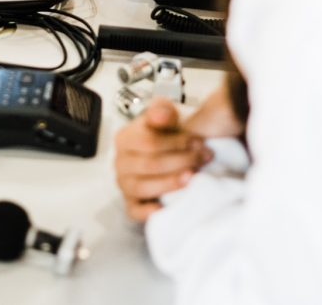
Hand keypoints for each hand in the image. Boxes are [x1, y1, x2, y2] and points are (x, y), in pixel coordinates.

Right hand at [114, 99, 211, 221]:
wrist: (166, 151)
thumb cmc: (166, 134)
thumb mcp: (166, 115)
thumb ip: (163, 110)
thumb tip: (160, 116)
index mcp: (125, 138)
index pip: (149, 142)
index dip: (176, 143)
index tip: (198, 142)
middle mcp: (120, 162)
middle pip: (149, 165)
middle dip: (180, 161)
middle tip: (202, 159)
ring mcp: (124, 183)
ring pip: (142, 187)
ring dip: (169, 183)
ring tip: (191, 178)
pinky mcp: (131, 203)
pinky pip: (133, 210)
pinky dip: (146, 212)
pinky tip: (162, 208)